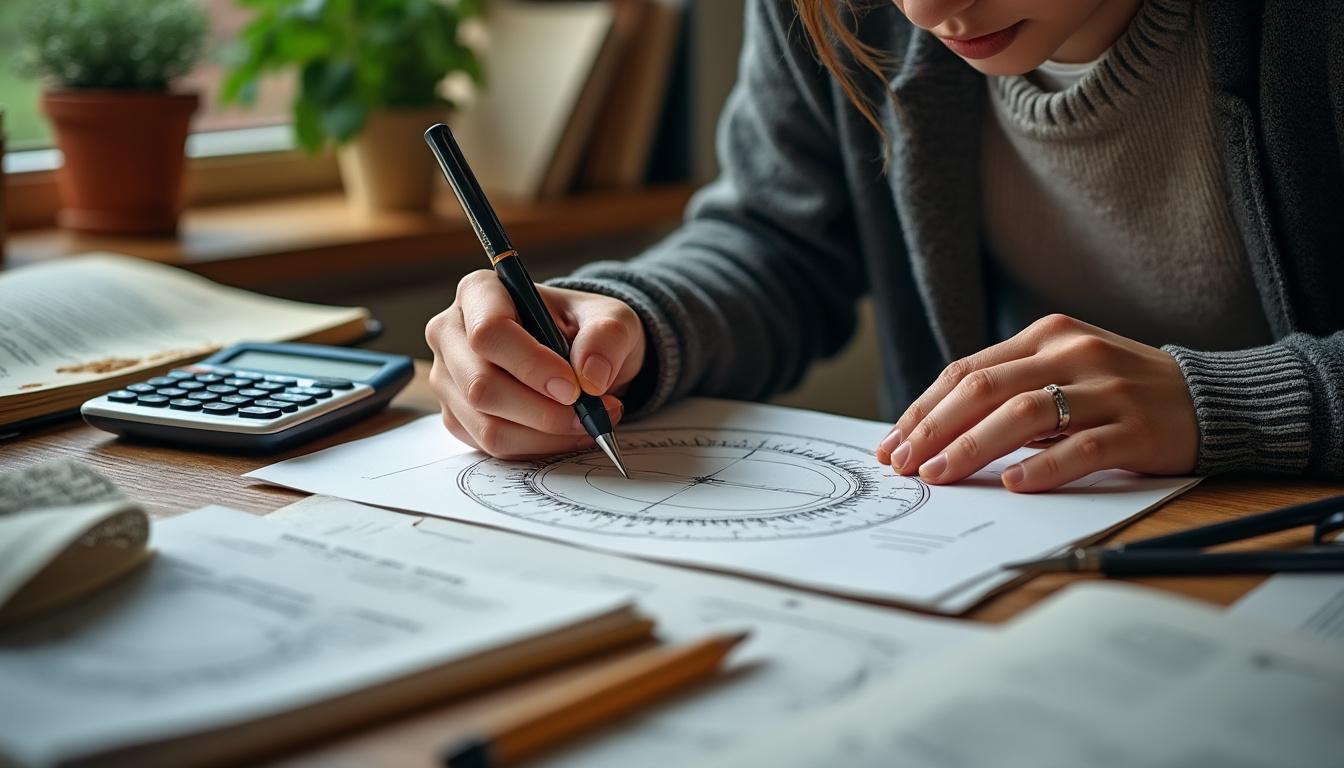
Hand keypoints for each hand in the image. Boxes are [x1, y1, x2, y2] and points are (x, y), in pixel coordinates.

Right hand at [425, 270, 645, 457]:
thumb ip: (607, 337)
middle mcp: (451, 334)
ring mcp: (448, 379)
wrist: (577, 356)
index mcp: (479, 292)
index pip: (489, 332)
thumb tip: (590, 377)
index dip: (531, 365)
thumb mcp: (612, 318)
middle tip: (591, 413)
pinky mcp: (457, 417)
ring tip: (588, 423)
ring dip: (545, 435)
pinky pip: (492, 447)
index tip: (574, 388)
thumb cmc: (585, 329)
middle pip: (481, 385)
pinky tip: (566, 433)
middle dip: (542, 411)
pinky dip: (537, 447)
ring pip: (487, 425)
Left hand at [875, 314, 1197, 491]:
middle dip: (934, 429)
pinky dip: (1042, 468)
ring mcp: (1106, 390)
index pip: (967, 371)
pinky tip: (1013, 485)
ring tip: (940, 475)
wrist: (1211, 398)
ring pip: (1024, 414)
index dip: (923, 410)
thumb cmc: (1120, 390)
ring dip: (974, 447)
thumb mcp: (1062, 372)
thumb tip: (936, 433)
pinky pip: (1080, 448)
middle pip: (985, 389)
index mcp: (1047, 336)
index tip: (891, 444)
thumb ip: (1009, 390)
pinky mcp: (1136, 428)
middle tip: (903, 464)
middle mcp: (1072, 354)